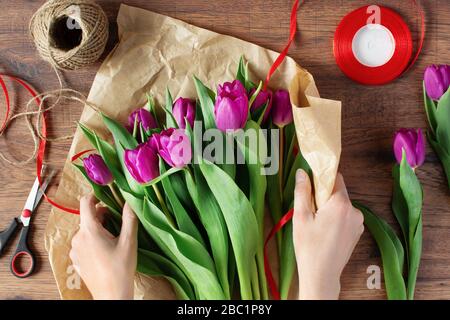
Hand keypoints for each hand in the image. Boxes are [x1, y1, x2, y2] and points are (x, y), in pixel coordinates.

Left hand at [70, 194, 137, 299]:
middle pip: (88, 218)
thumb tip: (130, 201)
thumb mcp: (128, 241)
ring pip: (86, 231)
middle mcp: (77, 238)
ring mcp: (75, 250)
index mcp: (89, 231)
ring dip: (98, 230)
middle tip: (118, 225)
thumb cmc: (121, 269)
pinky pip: (83, 243)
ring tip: (113, 240)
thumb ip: (129, 218)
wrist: (112, 295)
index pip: (85, 203)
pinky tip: (106, 251)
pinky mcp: (76, 259)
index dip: (95, 196)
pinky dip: (93, 241)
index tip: (106, 197)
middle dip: (102, 217)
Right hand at [293, 170, 363, 299]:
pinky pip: (345, 216)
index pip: (335, 177)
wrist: (321, 275)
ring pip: (341, 205)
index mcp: (341, 204)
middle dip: (323, 197)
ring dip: (329, 208)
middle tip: (310, 211)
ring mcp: (358, 223)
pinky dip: (335, 218)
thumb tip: (302, 172)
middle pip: (338, 192)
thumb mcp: (301, 216)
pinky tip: (324, 231)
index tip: (310, 187)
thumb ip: (302, 191)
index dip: (321, 179)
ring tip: (317, 224)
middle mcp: (355, 211)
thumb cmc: (309, 247)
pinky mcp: (357, 232)